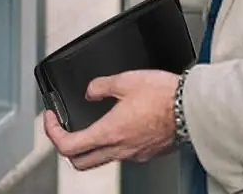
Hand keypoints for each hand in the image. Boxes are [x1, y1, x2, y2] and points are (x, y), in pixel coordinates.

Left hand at [43, 70, 178, 169]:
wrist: (191, 108)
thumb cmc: (164, 95)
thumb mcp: (125, 80)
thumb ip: (101, 86)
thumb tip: (89, 92)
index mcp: (110, 132)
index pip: (68, 146)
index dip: (52, 132)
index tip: (50, 119)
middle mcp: (120, 149)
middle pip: (80, 162)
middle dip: (65, 146)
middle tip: (63, 127)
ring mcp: (133, 154)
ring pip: (100, 160)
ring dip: (88, 146)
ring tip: (88, 125)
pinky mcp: (146, 153)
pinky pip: (121, 153)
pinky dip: (111, 142)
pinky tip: (118, 124)